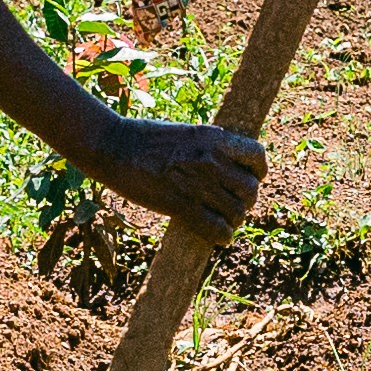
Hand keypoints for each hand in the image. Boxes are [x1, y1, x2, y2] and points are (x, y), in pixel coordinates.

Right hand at [92, 112, 270, 231]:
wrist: (113, 146)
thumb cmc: (144, 138)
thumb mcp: (185, 133)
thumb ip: (208, 148)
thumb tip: (226, 165)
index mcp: (214, 137)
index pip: (257, 156)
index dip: (258, 171)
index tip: (251, 178)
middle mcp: (211, 160)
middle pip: (250, 189)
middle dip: (245, 200)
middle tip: (233, 204)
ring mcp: (197, 184)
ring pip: (236, 211)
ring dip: (233, 219)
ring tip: (224, 221)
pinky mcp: (181, 205)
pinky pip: (216, 228)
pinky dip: (222, 236)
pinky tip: (220, 237)